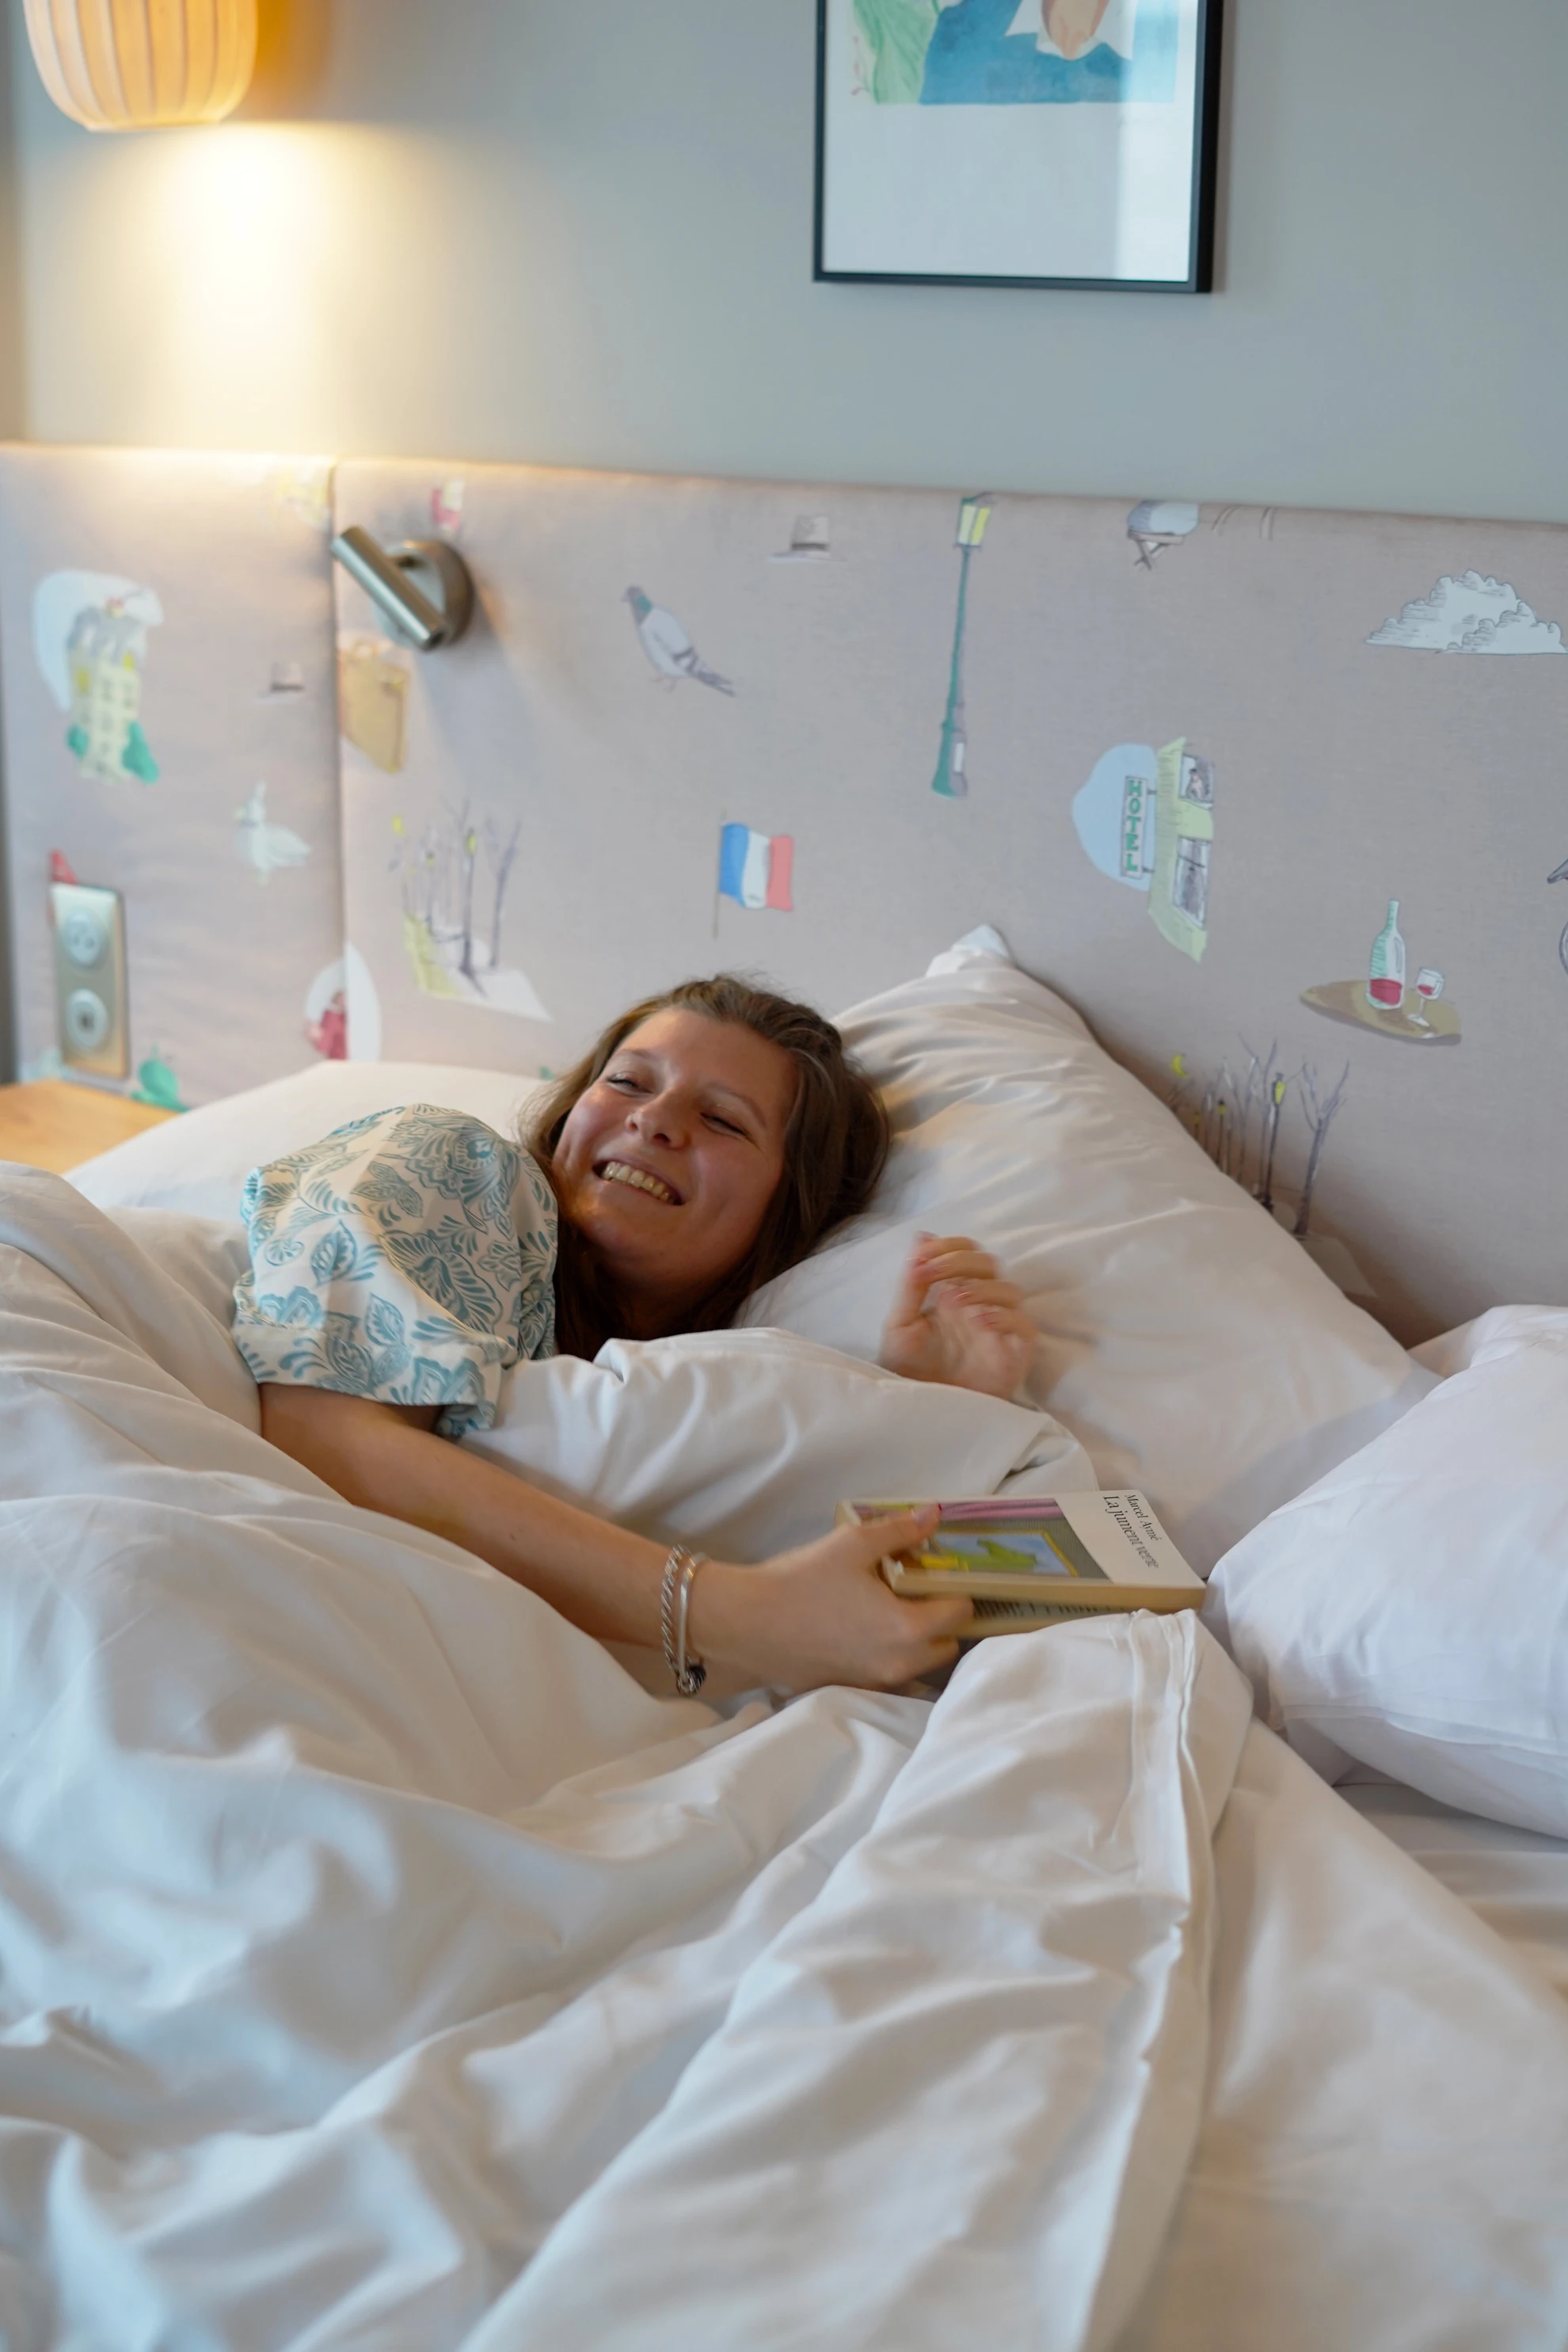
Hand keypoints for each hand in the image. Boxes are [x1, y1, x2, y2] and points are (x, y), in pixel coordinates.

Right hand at [689, 1508, 972, 1692]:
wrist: (747, 1624)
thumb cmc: (801, 1581)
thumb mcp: (852, 1544)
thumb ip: (900, 1530)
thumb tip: (935, 1514)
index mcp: (908, 1628)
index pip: (960, 1614)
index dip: (957, 1590)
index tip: (942, 1575)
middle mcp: (900, 1663)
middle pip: (946, 1646)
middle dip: (942, 1621)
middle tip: (921, 1592)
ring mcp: (875, 1681)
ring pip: (919, 1664)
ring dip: (919, 1642)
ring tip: (894, 1609)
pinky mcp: (852, 1687)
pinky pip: (889, 1675)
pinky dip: (890, 1656)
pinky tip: (865, 1631)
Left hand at [878, 1233, 1036, 1400]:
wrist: (919, 1415)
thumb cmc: (909, 1371)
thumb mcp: (899, 1324)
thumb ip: (910, 1284)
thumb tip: (921, 1237)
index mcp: (952, 1293)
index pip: (966, 1252)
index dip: (949, 1246)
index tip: (923, 1256)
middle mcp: (979, 1306)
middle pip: (989, 1264)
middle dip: (961, 1261)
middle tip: (931, 1274)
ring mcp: (998, 1330)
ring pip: (1010, 1291)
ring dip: (982, 1288)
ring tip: (952, 1303)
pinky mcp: (1013, 1355)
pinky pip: (1024, 1325)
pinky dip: (1004, 1316)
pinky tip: (977, 1321)